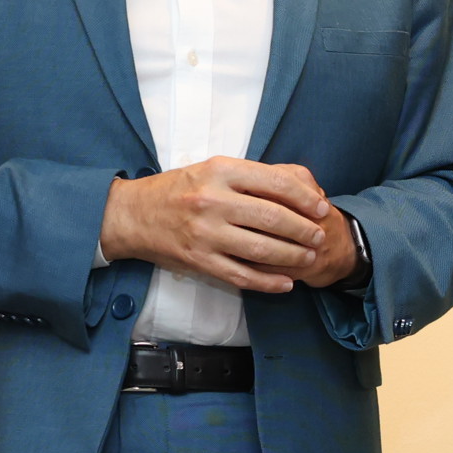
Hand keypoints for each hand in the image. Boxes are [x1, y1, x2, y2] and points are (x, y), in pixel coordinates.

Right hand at [100, 158, 342, 293]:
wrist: (132, 214)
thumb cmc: (180, 189)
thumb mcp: (213, 169)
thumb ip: (254, 177)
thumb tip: (302, 189)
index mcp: (221, 171)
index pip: (277, 184)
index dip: (306, 199)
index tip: (321, 209)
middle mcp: (213, 201)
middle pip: (275, 219)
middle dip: (305, 231)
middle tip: (319, 237)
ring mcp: (206, 233)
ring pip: (263, 250)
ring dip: (293, 257)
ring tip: (308, 258)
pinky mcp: (199, 260)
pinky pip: (242, 276)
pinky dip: (269, 283)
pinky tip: (287, 283)